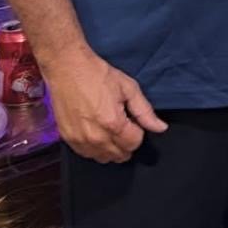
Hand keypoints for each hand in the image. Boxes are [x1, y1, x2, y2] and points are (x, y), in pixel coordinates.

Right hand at [44, 48, 167, 162]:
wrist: (67, 68)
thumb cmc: (98, 75)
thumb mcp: (128, 88)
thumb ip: (145, 111)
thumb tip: (161, 128)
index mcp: (113, 124)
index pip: (134, 143)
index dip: (138, 131)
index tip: (133, 119)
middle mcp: (95, 137)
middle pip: (120, 155)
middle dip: (127, 142)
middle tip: (123, 123)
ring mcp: (79, 140)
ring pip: (104, 158)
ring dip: (112, 148)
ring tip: (110, 128)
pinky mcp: (67, 139)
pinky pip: (87, 154)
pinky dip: (96, 148)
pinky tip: (97, 132)